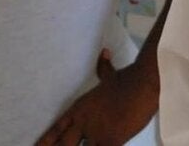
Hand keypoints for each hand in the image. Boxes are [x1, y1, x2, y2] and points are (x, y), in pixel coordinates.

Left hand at [36, 49, 157, 145]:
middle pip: (63, 144)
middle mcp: (84, 122)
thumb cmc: (127, 78)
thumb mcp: (111, 74)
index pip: (57, 128)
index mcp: (80, 108)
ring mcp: (96, 133)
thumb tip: (104, 52)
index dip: (46, 140)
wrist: (142, 84)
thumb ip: (103, 67)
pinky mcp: (111, 141)